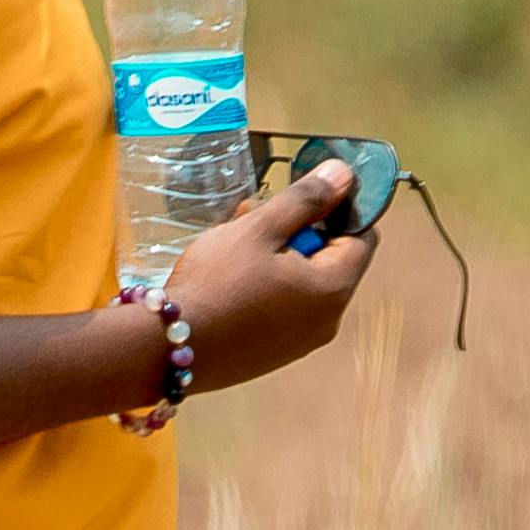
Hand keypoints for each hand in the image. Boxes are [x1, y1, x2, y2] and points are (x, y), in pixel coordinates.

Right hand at [165, 158, 377, 393]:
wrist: (166, 348)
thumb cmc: (216, 282)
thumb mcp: (260, 229)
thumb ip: (306, 199)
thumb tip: (346, 175)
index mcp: (333, 290)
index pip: (362, 236)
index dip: (338, 209)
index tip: (301, 196)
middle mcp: (327, 321)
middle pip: (329, 258)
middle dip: (295, 230)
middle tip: (251, 216)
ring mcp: (301, 342)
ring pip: (302, 280)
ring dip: (276, 254)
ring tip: (232, 243)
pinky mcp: (275, 354)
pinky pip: (284, 306)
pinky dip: (266, 284)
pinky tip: (229, 277)